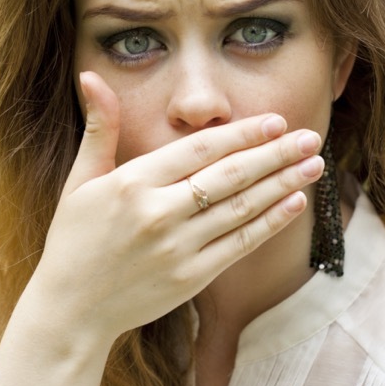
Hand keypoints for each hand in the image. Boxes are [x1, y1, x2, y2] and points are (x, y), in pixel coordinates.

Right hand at [24, 71, 323, 343]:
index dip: (241, 134)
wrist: (70, 309)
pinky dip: (270, 222)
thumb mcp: (79, 180)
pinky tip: (294, 203)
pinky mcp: (191, 277)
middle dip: (275, 154)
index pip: (199, 150)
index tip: (274, 121)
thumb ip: (98, 129)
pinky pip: (240, 244)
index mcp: (132, 183)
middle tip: (310, 137)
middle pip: (230, 176)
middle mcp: (158, 213)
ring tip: (314, 164)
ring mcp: (177, 248)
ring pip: (242, 208)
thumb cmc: (74, 239)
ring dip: (283, 184)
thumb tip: (90, 76)